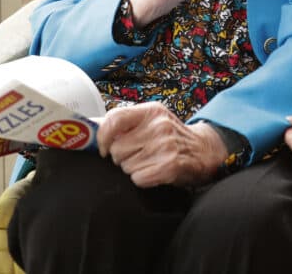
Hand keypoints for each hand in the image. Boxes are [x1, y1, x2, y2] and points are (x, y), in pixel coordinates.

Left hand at [97, 102, 226, 186]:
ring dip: (133, 169)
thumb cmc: (171, 136)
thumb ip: (125, 121)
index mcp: (151, 111)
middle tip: (136, 155)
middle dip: (122, 157)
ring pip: (126, 166)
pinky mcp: (171, 165)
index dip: (103, 137)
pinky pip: (138, 178)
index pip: (114, 119)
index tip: (103, 148)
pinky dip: (142, 179)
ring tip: (148, 162)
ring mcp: (166, 145)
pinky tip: (153, 172)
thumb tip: (88, 126)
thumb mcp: (152, 120)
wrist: (203, 150)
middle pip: (117, 150)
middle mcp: (159, 125)